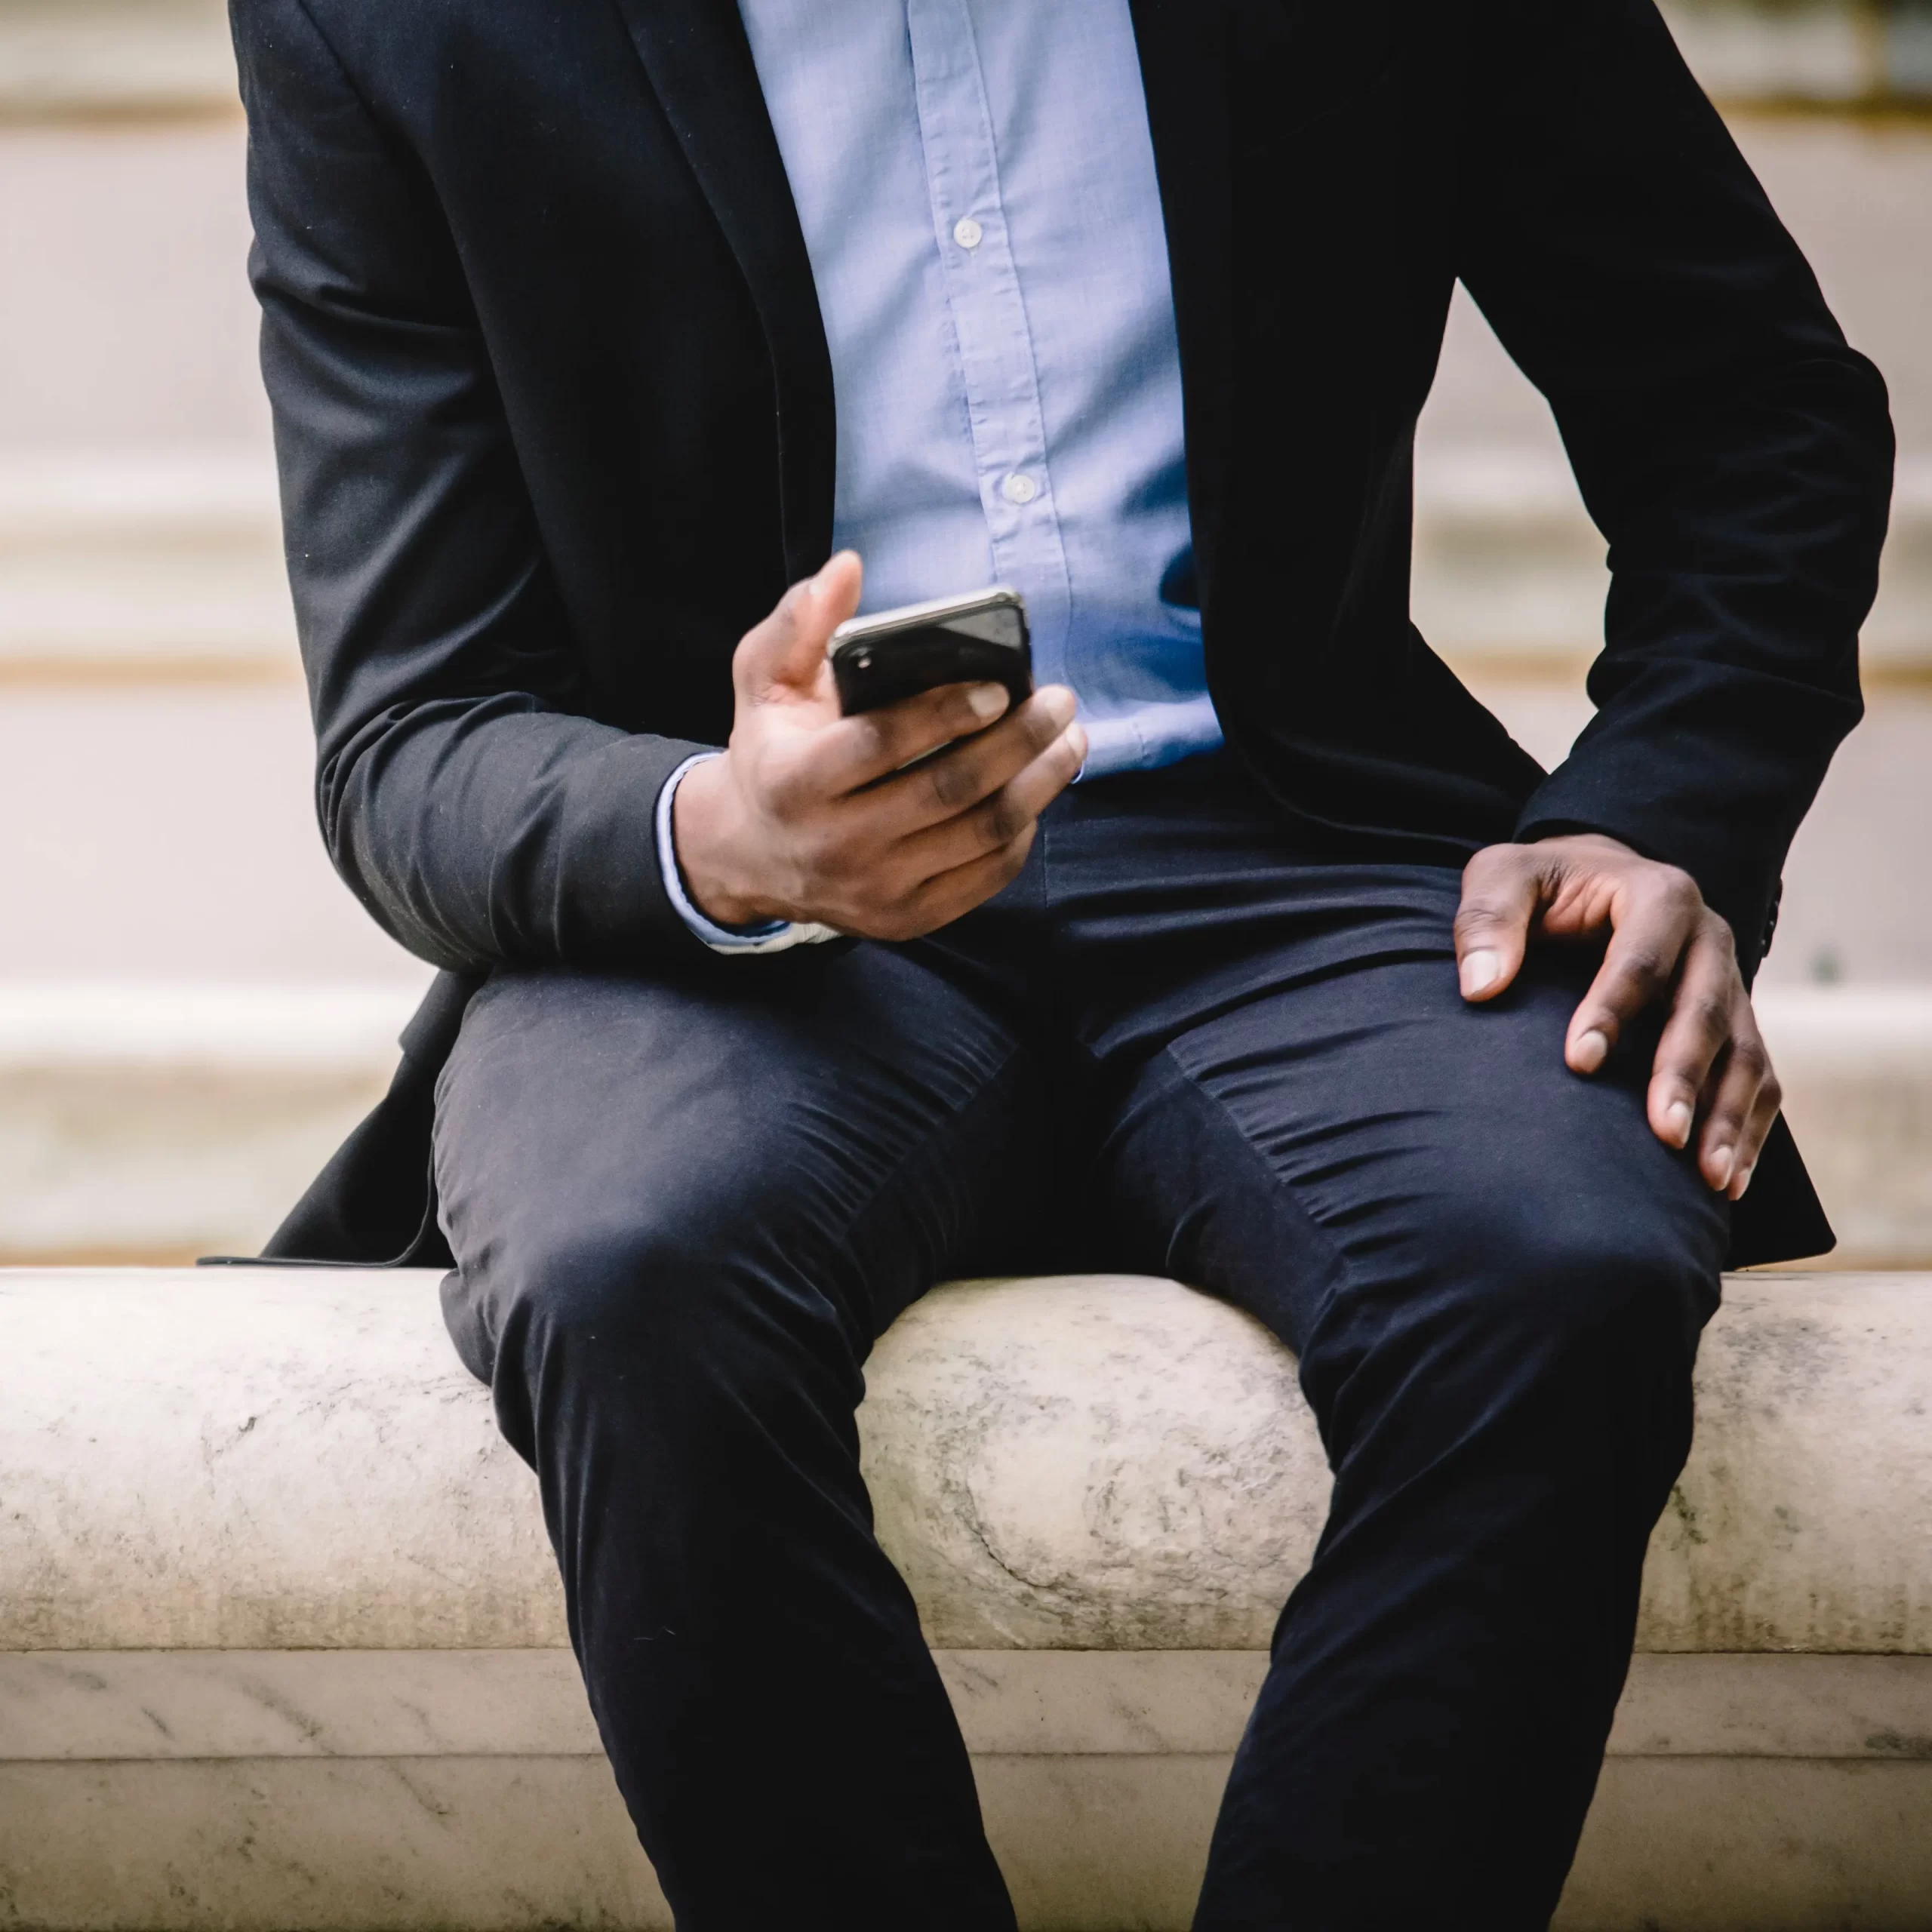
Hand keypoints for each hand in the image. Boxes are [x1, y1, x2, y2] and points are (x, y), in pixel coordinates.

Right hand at [673, 551, 1085, 941]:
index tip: (1000, 685)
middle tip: (1058, 702)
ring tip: (1069, 740)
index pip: (882, 745)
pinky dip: (1022, 832)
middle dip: (1016, 742)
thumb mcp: (764, 680)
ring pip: (978, 835)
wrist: (750, 854)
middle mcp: (834, 844)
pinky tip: (1038, 792)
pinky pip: (983, 877)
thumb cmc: (771, 749)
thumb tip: (846, 568)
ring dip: (1039, 784)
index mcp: (795, 780)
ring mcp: (874, 890)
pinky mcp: (906, 919)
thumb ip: (799, 622)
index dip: (946, 713)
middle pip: (947, 791)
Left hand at [1454, 833, 1777, 1199]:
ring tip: (1710, 1178)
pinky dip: (1749, 1129)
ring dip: (1730, 1115)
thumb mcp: (1501, 877)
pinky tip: (1727, 1182)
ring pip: (1746, 1052)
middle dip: (1684, 1074)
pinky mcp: (1736, 1021)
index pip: (1640, 957)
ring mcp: (1730, 982)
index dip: (1613, 1009)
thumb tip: (1479, 986)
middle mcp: (1708, 937)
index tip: (1579, 1063)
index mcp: (1657, 894)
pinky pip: (1758, 1078)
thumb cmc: (1541, 886)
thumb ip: (1487, 920)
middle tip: (1663, 1133)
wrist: (1591, 879)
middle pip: (1707, 1009)